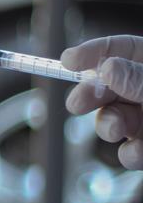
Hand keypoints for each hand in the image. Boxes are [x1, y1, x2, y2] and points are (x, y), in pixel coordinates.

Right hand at [63, 35, 142, 168]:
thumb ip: (139, 80)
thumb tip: (106, 68)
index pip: (120, 49)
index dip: (92, 53)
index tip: (67, 61)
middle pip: (108, 86)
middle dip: (88, 95)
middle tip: (76, 105)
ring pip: (113, 119)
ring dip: (108, 125)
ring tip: (115, 130)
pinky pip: (130, 150)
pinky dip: (129, 153)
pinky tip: (135, 152)